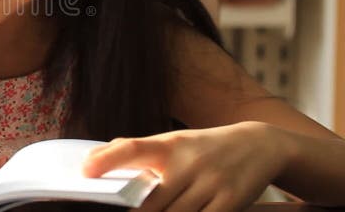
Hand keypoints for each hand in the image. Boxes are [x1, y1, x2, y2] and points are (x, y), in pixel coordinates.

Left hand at [81, 121, 289, 211]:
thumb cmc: (202, 147)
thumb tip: (91, 160)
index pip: (132, 148)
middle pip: (150, 202)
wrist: (259, 144)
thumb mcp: (172, 141)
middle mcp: (188, 162)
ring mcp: (210, 183)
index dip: (108, 160)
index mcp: (168, 144)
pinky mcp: (230, 202)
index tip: (85, 171)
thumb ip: (136, 152)